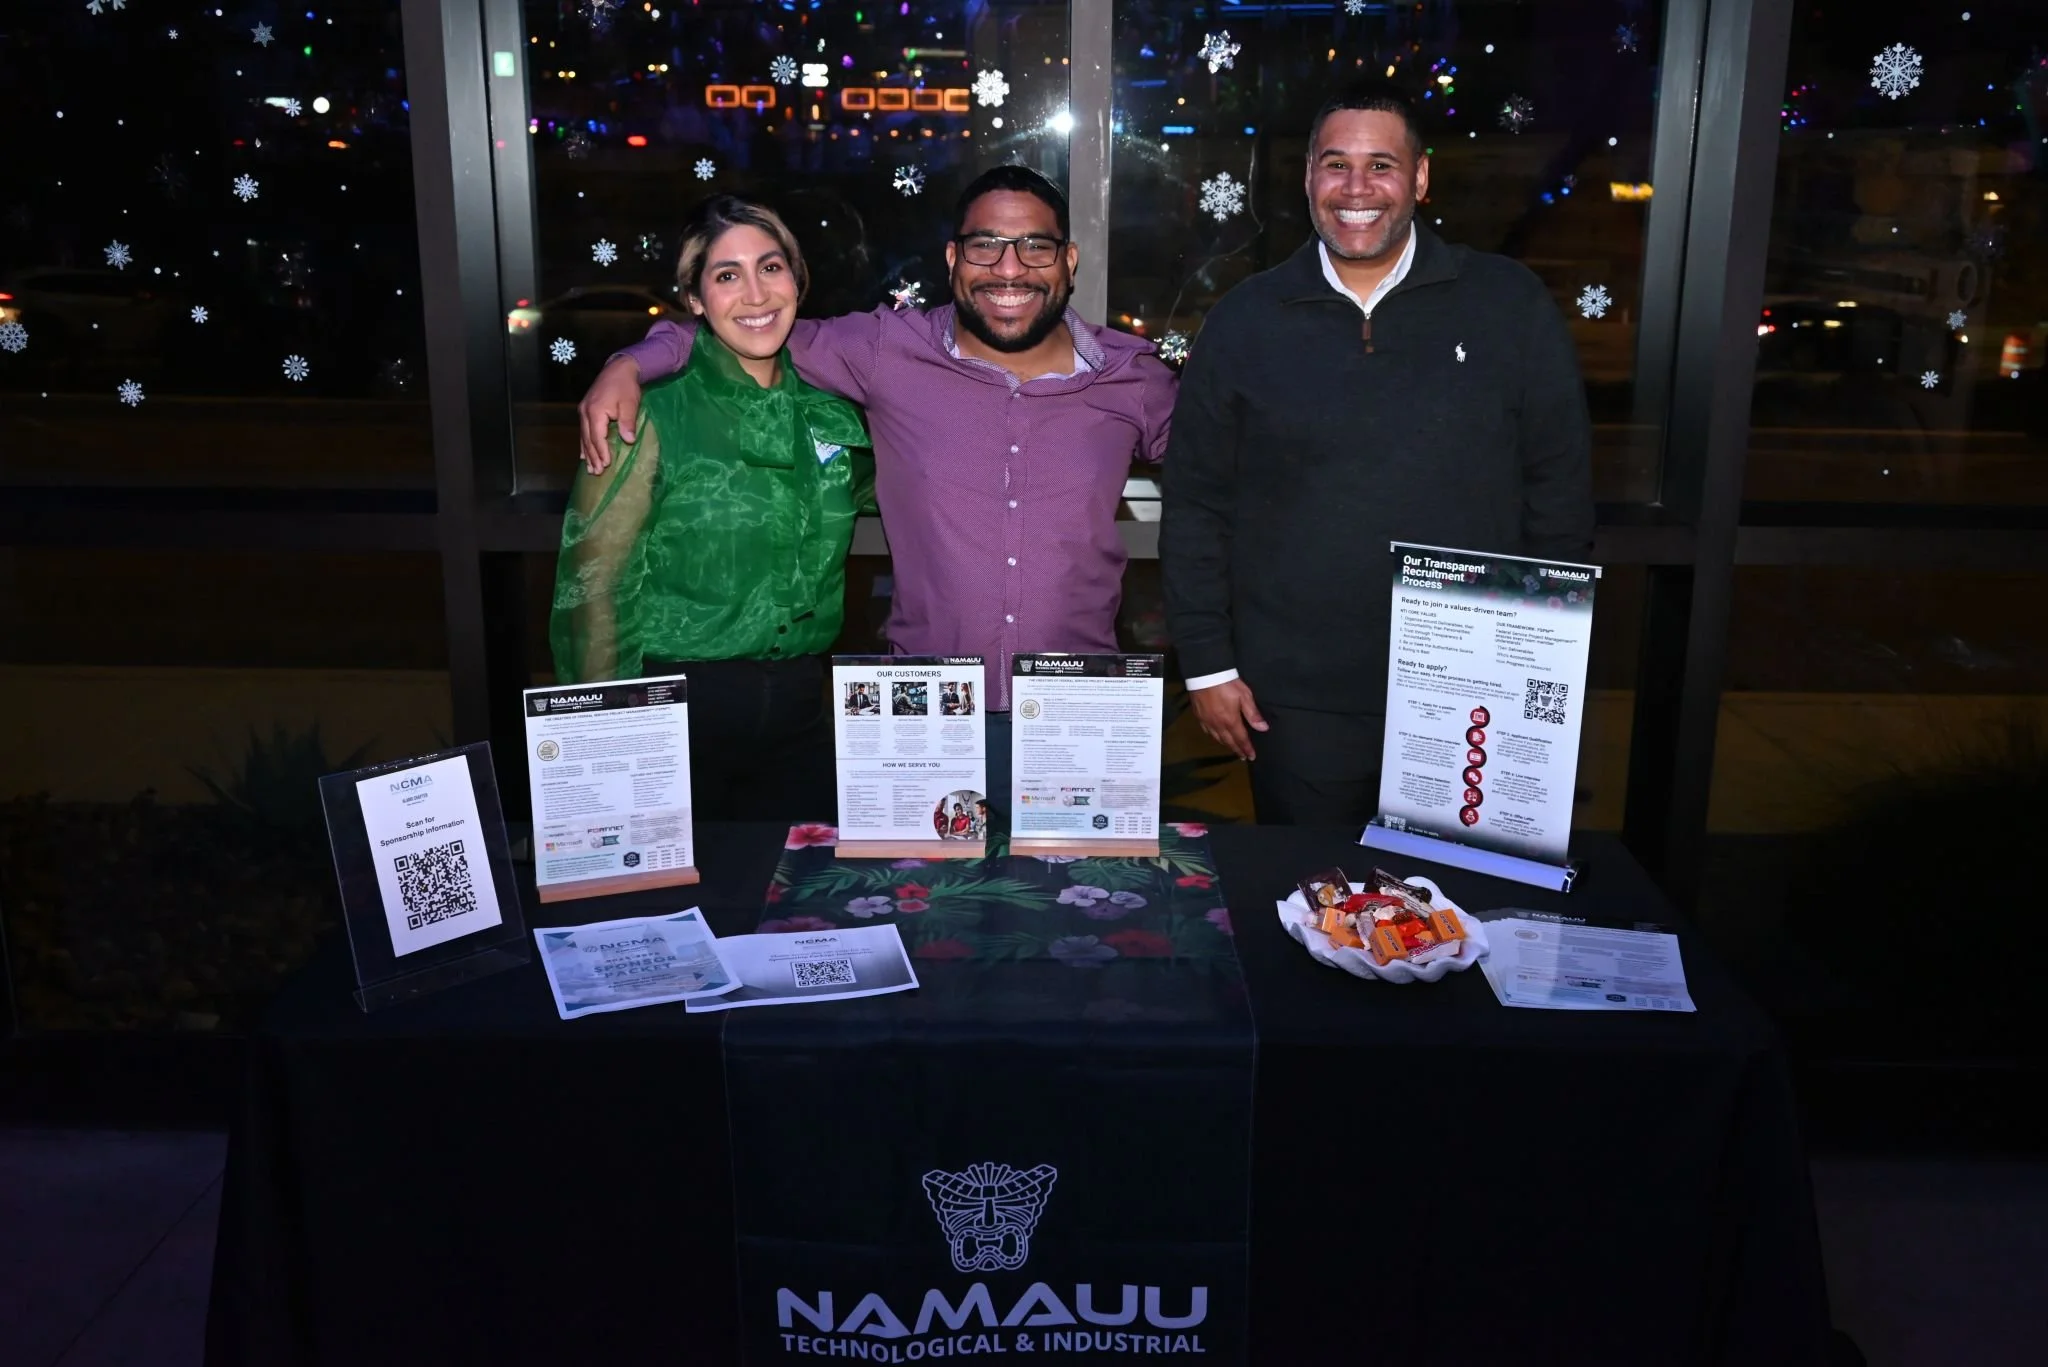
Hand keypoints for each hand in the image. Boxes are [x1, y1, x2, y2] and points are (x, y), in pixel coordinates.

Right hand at [577, 357, 643, 473]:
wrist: (618, 368)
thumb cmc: (626, 386)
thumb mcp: (630, 403)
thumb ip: (628, 422)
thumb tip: (628, 441)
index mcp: (596, 411)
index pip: (597, 437)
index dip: (602, 452)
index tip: (606, 465)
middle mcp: (585, 412)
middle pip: (588, 439)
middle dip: (592, 456)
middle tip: (597, 473)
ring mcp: (583, 410)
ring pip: (583, 436)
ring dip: (587, 453)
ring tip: (590, 468)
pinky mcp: (585, 409)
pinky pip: (583, 430)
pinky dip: (583, 444)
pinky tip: (583, 454)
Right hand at [1189, 678, 1267, 761]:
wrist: (1205, 673)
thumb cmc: (1228, 683)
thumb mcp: (1245, 696)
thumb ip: (1253, 714)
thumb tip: (1263, 728)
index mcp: (1231, 721)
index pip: (1241, 739)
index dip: (1247, 748)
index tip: (1252, 756)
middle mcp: (1218, 725)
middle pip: (1228, 741)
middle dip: (1237, 750)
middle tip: (1242, 757)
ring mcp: (1207, 721)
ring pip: (1217, 738)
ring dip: (1226, 744)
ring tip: (1231, 748)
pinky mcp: (1199, 716)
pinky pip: (1207, 731)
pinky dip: (1214, 736)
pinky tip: (1215, 736)